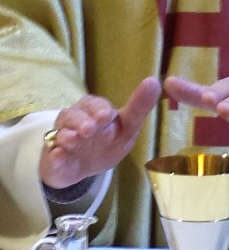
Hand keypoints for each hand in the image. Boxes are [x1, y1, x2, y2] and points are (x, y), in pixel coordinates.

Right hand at [40, 77, 160, 188]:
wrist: (80, 168)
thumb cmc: (106, 143)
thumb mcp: (126, 129)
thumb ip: (138, 109)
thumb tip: (155, 81)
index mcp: (94, 110)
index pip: (96, 105)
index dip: (100, 109)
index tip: (107, 116)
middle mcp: (76, 119)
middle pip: (76, 114)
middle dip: (83, 121)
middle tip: (91, 129)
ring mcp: (63, 136)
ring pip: (62, 130)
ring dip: (68, 133)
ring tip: (74, 138)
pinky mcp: (53, 155)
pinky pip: (52, 153)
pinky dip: (56, 153)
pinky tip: (59, 154)